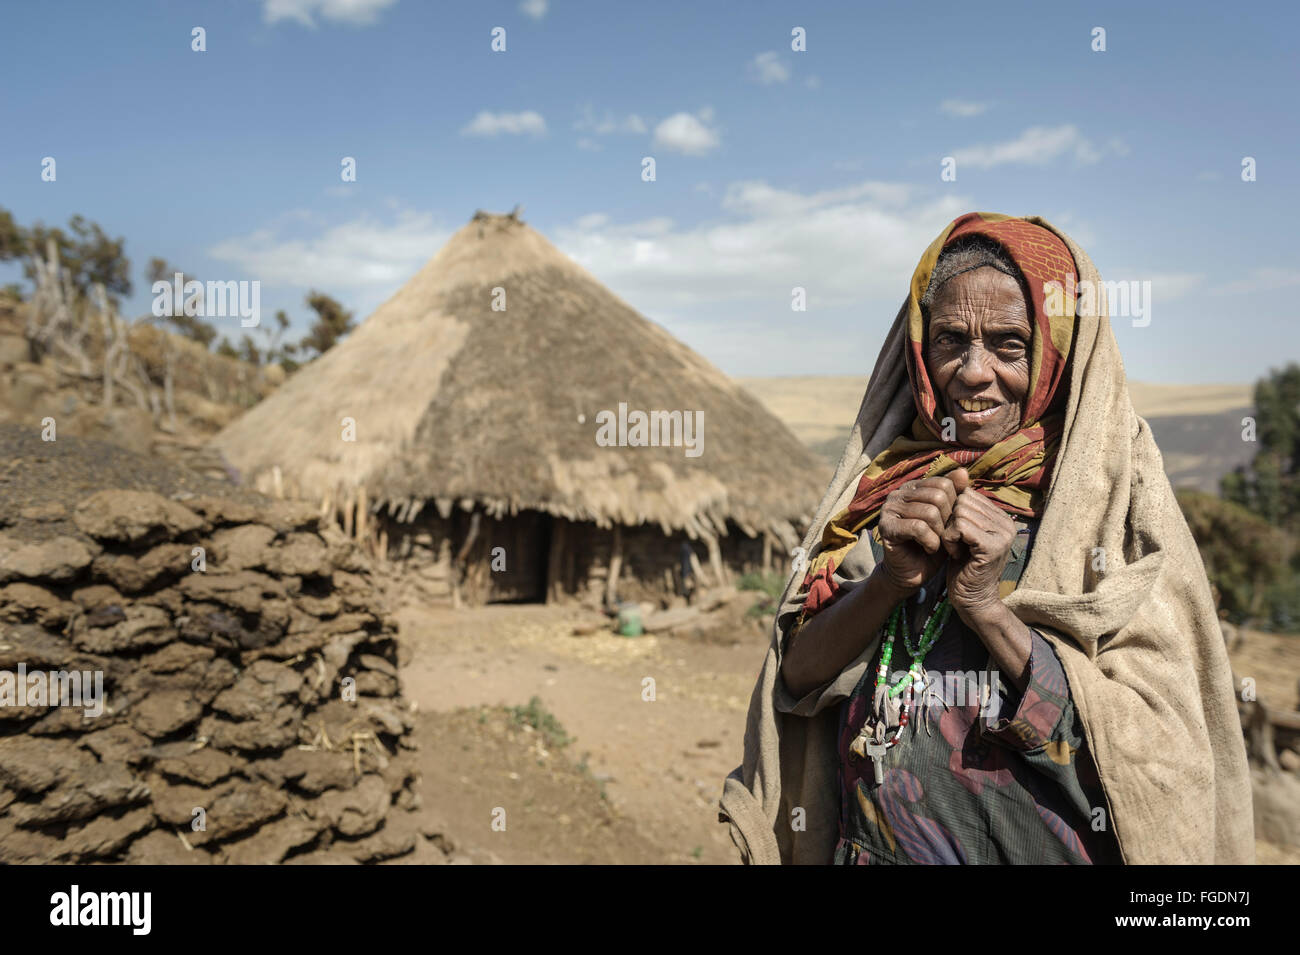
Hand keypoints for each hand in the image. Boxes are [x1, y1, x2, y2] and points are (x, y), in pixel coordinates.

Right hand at [877, 468, 969, 593]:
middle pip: (938, 496)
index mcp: (913, 488)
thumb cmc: (932, 545)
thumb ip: (954, 495)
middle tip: (947, 538)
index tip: (953, 526)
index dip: (955, 506)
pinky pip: (918, 528)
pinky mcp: (886, 527)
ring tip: (938, 545)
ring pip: (929, 512)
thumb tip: (962, 471)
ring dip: (940, 534)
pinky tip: (929, 550)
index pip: (944, 484)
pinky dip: (930, 542)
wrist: (913, 574)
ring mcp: (889, 509)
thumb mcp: (948, 519)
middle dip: (948, 521)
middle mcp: (898, 494)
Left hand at [941, 486, 1016, 623]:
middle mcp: (1006, 523)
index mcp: (1001, 517)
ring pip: (959, 513)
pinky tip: (956, 555)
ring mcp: (1002, 534)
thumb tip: (956, 475)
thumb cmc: (963, 566)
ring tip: (958, 551)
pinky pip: (959, 527)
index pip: (967, 495)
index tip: (957, 537)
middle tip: (956, 545)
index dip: (952, 514)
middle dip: (950, 523)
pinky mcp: (992, 546)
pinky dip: (950, 541)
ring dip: (949, 534)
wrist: (972, 600)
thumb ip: (962, 509)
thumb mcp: (962, 533)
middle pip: (962, 502)